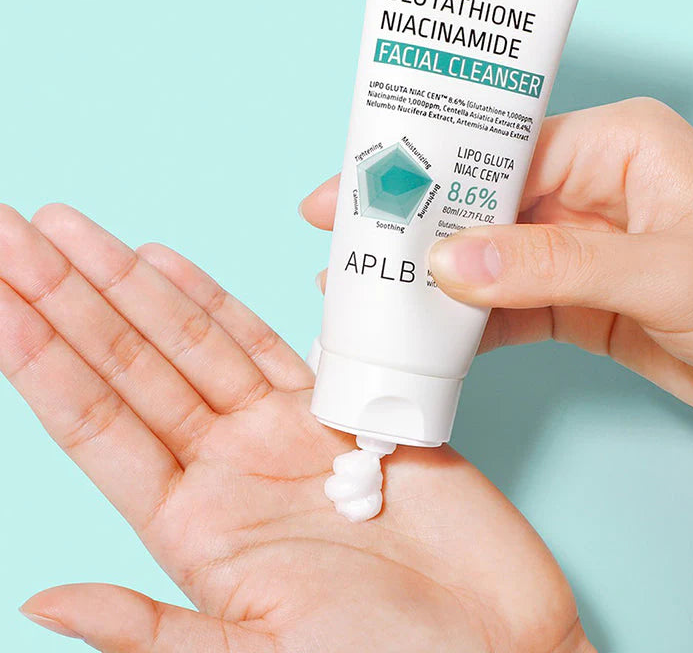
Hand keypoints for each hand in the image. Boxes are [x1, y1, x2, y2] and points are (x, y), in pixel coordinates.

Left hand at [1, 204, 588, 652]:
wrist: (494, 643)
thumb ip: (156, 631)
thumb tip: (44, 599)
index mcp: (191, 526)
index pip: (94, 422)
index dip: (40, 356)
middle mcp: (223, 466)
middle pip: (127, 363)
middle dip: (67, 295)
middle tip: (13, 230)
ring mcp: (278, 430)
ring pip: (187, 340)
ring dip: (128, 283)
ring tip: (70, 230)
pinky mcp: (338, 407)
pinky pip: (264, 341)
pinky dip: (215, 301)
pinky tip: (165, 264)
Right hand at [300, 98, 692, 434]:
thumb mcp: (669, 272)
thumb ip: (554, 267)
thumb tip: (448, 264)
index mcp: (613, 146)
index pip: (498, 150)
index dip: (422, 171)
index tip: (351, 187)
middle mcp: (589, 189)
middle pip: (479, 204)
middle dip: (410, 225)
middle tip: (336, 242)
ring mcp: (580, 250)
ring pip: (486, 260)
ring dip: (428, 279)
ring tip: (358, 291)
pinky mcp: (581, 302)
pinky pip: (508, 309)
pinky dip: (467, 325)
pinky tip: (421, 335)